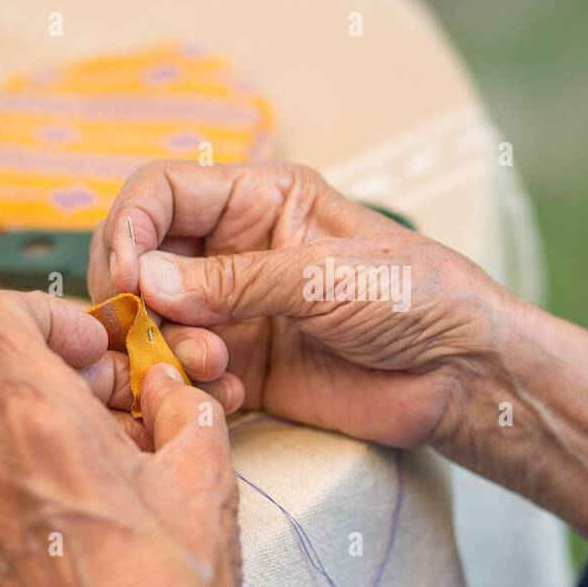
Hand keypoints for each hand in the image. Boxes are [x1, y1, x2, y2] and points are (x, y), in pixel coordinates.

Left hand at [0, 290, 243, 586]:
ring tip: (134, 465)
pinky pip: (11, 482)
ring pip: (16, 432)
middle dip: (80, 381)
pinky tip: (109, 508)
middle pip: (17, 378)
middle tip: (139, 409)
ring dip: (70, 429)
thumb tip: (162, 384)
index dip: (45, 315)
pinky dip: (53, 474)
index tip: (95, 348)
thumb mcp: (204, 470)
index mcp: (44, 425)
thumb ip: (181, 401)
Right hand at [87, 161, 508, 447]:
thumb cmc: (415, 298)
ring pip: (155, 321)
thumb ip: (235, 280)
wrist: (461, 376)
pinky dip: (191, 385)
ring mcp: (237, 311)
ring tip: (214, 364)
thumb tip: (142, 280)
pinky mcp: (244, 368)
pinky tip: (233, 395)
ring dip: (165, 345)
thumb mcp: (325, 276)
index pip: (161, 192)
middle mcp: (236, 250)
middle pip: (142, 258)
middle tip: (153, 330)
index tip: (126, 277)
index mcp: (260, 199)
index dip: (129, 227)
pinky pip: (186, 373)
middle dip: (137, 296)